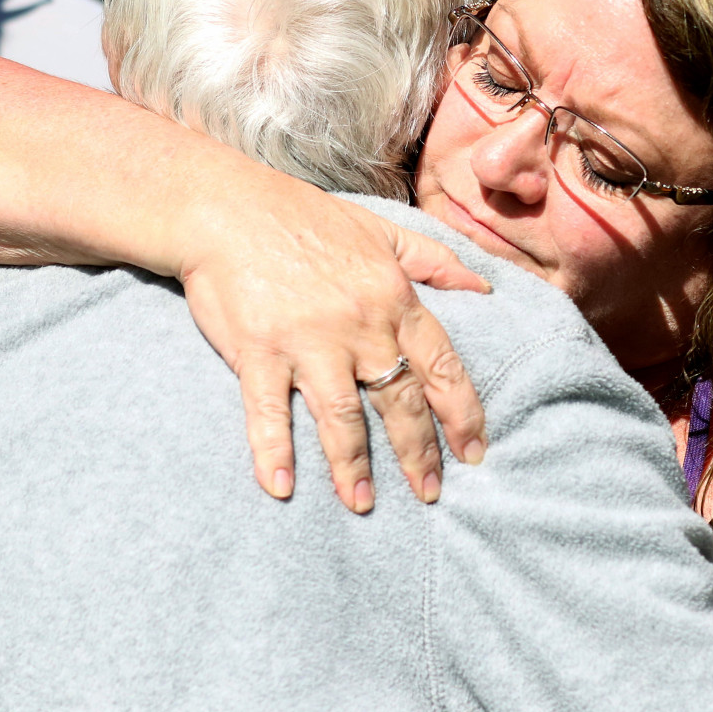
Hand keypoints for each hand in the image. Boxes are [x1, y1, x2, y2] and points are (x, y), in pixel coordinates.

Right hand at [176, 163, 490, 512]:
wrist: (226, 207)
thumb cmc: (305, 217)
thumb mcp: (381, 230)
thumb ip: (436, 261)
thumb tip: (486, 287)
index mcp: (393, 299)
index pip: (441, 366)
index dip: (461, 413)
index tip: (474, 451)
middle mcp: (359, 326)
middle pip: (400, 400)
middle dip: (418, 452)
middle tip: (429, 493)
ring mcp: (307, 342)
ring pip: (342, 416)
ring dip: (353, 466)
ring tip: (362, 503)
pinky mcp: (258, 352)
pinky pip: (268, 412)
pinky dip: (273, 452)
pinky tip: (280, 489)